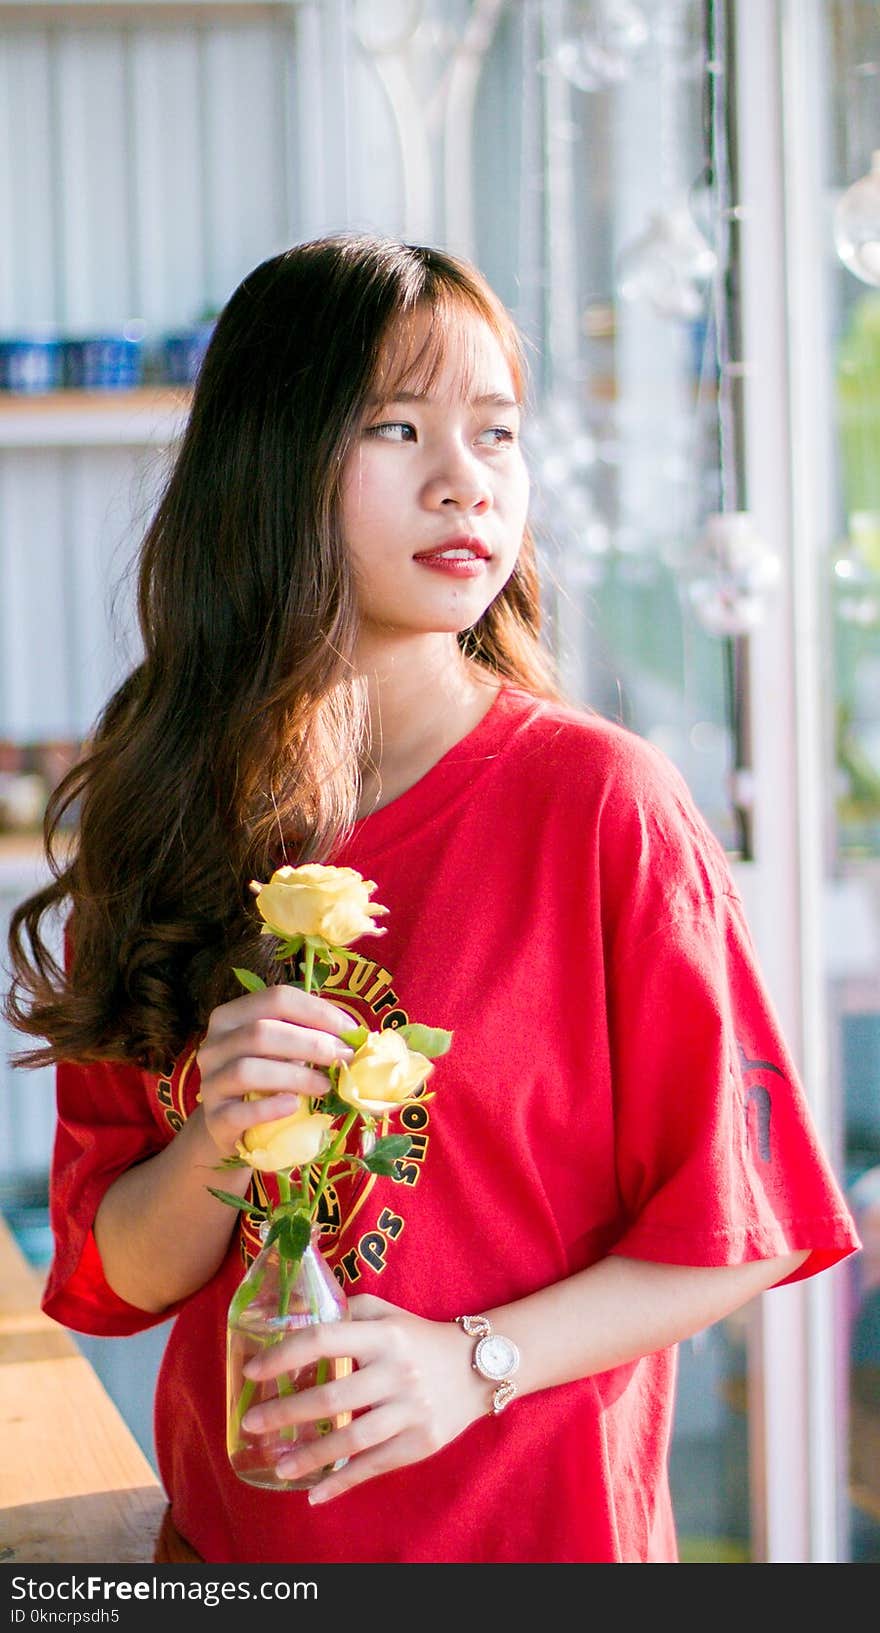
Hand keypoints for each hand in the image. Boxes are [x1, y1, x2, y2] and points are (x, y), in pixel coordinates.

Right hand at [195, 985, 355, 1158]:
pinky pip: (239, 1112)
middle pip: (261, 1032)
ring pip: (247, 1070)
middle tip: (345, 1058)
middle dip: (311, 1044)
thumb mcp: (284, 1051)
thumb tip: (358, 1037)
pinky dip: (269, 1108)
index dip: (318, 1012)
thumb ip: (310, 1037)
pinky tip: (293, 1106)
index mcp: (232, 1016)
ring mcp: (210, 1083)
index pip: (277, 998)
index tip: (351, 1031)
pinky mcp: (214, 1120)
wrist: (233, 1127)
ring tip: (326, 1086)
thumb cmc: (267, 1080)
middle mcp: (213, 1045)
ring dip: (295, 1076)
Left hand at [239, 1294, 486, 1499]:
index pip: (323, 1339)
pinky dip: (343, 1482)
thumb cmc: (419, 1338)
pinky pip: (375, 1466)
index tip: (253, 1372)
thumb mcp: (388, 1314)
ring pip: (352, 1439)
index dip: (283, 1356)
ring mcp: (411, 1410)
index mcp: (383, 1335)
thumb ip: (348, 1312)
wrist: (477, 1367)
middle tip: (251, 1423)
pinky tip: (315, 1494)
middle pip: (332, 1396)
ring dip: (310, 1456)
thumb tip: (299, 1320)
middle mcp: (396, 1371)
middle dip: (285, 1413)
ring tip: (278, 1466)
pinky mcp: (421, 1442)